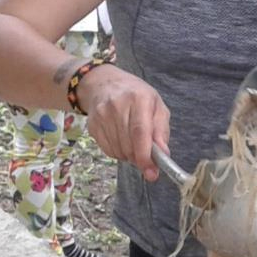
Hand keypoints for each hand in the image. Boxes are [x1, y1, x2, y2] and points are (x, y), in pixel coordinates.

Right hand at [79, 65, 170, 179]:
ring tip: (134, 144)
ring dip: (129, 156)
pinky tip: (122, 141)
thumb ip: (162, 131)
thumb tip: (163, 154)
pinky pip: (108, 150)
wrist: (104, 84)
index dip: (145, 155)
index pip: (140, 132)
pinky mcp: (92, 125)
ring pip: (118, 151)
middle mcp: (117, 105)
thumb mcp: (157, 107)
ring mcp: (101, 115)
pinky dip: (118, 153)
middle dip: (140, 158)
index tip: (151, 171)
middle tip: (147, 158)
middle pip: (129, 145)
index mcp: (138, 98)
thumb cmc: (136, 96)